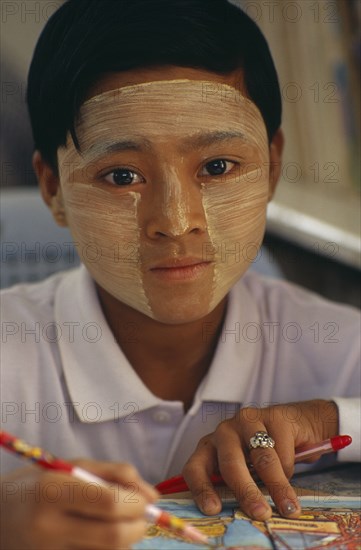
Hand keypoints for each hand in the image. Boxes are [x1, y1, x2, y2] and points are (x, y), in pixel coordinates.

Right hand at [0, 458, 158, 549]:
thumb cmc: (39, 485)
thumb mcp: (72, 465)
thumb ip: (114, 473)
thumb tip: (152, 496)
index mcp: (52, 491)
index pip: (109, 503)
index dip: (136, 503)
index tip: (144, 500)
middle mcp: (47, 527)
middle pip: (113, 537)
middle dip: (138, 526)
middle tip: (141, 516)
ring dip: (126, 540)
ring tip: (119, 524)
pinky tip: (102, 538)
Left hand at [183, 399, 337, 520]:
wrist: (296, 425)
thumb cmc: (264, 456)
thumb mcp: (246, 472)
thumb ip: (238, 488)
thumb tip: (242, 521)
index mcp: (210, 448)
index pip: (195, 468)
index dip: (202, 488)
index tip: (213, 510)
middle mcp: (224, 432)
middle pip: (230, 464)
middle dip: (246, 491)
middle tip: (260, 514)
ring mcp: (248, 420)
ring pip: (261, 458)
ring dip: (277, 486)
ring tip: (289, 509)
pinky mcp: (274, 416)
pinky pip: (282, 450)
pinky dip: (289, 467)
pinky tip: (292, 472)